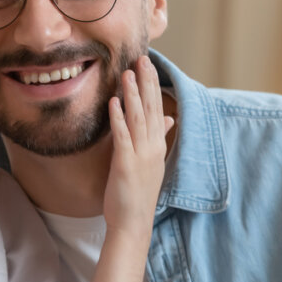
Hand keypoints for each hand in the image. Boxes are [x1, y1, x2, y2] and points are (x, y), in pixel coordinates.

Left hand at [103, 55, 172, 241]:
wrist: (133, 222)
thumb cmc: (137, 193)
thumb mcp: (151, 162)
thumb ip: (158, 138)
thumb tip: (167, 118)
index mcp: (157, 145)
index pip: (156, 108)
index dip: (152, 85)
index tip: (148, 64)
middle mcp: (152, 147)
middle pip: (150, 108)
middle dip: (146, 82)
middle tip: (141, 58)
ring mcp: (141, 155)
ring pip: (137, 118)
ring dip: (132, 94)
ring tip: (127, 73)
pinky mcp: (126, 163)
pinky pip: (122, 136)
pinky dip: (118, 118)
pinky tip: (114, 102)